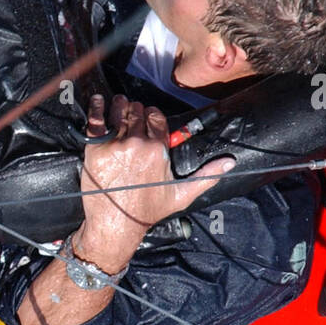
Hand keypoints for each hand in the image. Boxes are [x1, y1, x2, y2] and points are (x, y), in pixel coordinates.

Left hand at [74, 94, 233, 270]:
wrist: (117, 224)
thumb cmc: (147, 211)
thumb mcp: (182, 194)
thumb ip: (206, 175)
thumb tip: (230, 163)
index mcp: (158, 149)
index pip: (156, 117)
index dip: (152, 115)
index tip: (148, 118)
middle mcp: (138, 144)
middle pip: (137, 112)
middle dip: (135, 110)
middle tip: (131, 113)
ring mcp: (115, 145)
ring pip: (118, 112)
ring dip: (118, 106)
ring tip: (117, 104)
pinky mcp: (95, 150)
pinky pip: (95, 120)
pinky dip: (96, 107)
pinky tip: (97, 101)